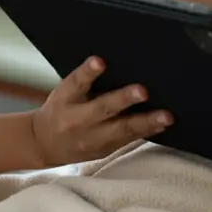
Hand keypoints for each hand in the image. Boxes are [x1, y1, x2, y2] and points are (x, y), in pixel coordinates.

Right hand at [30, 57, 172, 167]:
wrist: (45, 144)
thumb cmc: (61, 108)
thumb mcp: (65, 91)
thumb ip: (85, 79)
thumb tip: (113, 61)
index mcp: (66, 99)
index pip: (76, 82)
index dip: (88, 71)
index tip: (100, 61)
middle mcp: (78, 120)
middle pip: (102, 109)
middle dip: (123, 100)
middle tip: (144, 91)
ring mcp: (92, 139)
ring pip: (121, 130)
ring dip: (146, 122)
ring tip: (166, 116)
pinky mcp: (105, 150)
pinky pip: (128, 140)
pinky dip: (147, 132)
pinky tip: (163, 124)